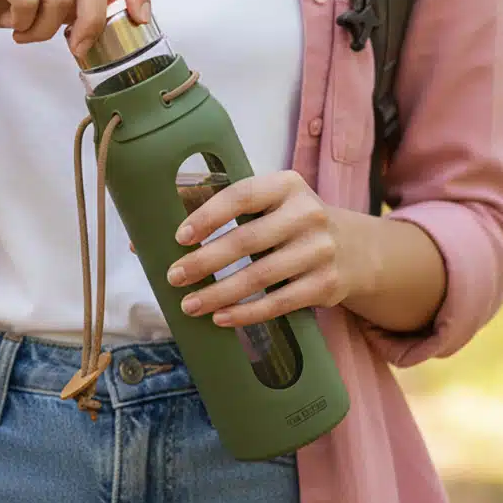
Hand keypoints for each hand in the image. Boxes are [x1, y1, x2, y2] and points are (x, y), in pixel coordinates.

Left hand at [164, 171, 381, 327]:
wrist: (357, 249)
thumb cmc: (292, 222)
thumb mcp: (269, 204)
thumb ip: (215, 212)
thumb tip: (145, 239)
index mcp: (286, 185)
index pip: (242, 195)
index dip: (209, 215)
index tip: (180, 237)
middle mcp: (307, 214)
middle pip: (247, 240)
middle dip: (205, 262)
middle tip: (174, 276)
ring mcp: (320, 250)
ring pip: (261, 276)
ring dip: (220, 293)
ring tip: (189, 304)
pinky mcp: (326, 285)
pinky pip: (279, 303)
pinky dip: (246, 313)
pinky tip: (221, 318)